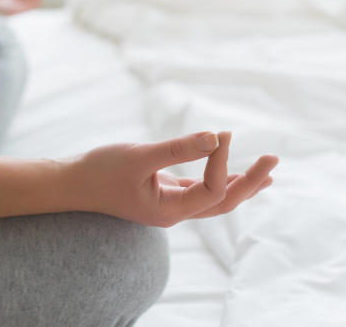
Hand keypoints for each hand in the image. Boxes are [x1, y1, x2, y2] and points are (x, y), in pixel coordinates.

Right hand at [67, 131, 277, 226]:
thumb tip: (216, 137)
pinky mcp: (164, 193)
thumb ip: (177, 148)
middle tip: (274, 159)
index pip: (211, 190)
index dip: (222, 162)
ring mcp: (170, 205)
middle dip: (251, 182)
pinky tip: (231, 170)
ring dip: (241, 184)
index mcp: (170, 210)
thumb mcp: (139, 156)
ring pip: (214, 199)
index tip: (221, 134)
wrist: (71, 183)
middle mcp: (174, 213)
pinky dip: (219, 179)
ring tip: (267, 172)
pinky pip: (200, 190)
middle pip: (223, 203)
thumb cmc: (100, 170)